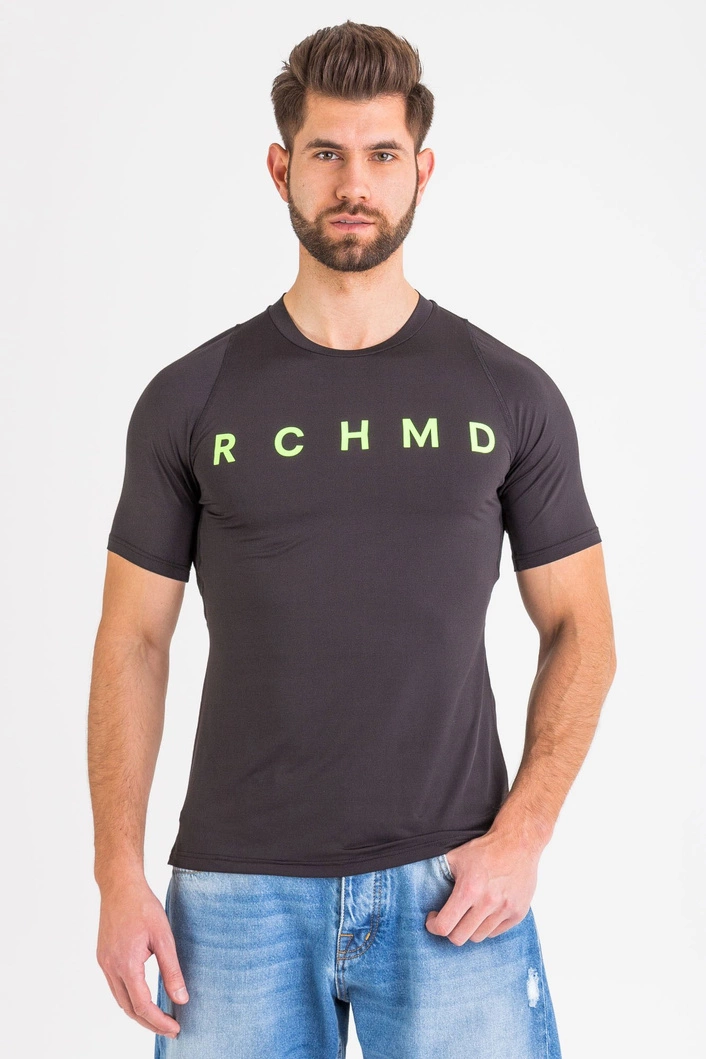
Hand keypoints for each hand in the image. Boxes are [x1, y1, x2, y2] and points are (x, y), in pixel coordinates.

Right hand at [96, 875, 188, 1037]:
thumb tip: (181, 999)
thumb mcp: (164, 936)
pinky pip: (115, 986)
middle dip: (149, 1022)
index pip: (142, 1005)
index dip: (159, 1021)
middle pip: (129, 1008)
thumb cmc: (143, 906)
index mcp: (126, 964)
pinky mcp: (103, 957)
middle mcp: (111, 967)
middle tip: (170, 1028)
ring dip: (138, 1012)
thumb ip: (172, 970)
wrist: (120, 886)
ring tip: (159, 1017)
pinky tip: (143, 996)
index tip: (175, 1028)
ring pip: (120, 999)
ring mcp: (104, 963)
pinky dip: (129, 997)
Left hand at [425, 830, 540, 944]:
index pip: (445, 926)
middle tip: (449, 919)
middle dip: (450, 931)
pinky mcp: (517, 913)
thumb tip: (422, 886)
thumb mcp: (456, 857)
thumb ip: (439, 874)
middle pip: (460, 938)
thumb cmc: (486, 849)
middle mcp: (488, 903)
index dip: (434, 926)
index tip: (433, 919)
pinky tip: (483, 913)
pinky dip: (487, 927)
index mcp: (469, 889)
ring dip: (469, 929)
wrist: (518, 843)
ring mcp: (504, 910)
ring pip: (479, 937)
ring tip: (467, 915)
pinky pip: (496, 932)